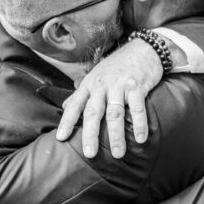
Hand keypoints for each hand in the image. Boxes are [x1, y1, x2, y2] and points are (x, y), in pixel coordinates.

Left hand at [56, 39, 163, 158]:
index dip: (67, 122)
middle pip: (93, 112)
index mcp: (89, 85)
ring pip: (115, 113)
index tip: (61, 138)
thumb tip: (66, 107)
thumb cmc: (117, 66)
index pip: (75, 105)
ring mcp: (120, 86)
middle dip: (90, 134)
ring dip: (116, 135)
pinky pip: (138, 108)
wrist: (142, 49)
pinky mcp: (137, 87)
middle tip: (90, 154)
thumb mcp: (95, 76)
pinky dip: (139, 124)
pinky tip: (141, 139)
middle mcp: (102, 86)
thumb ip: (81, 93)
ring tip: (117, 154)